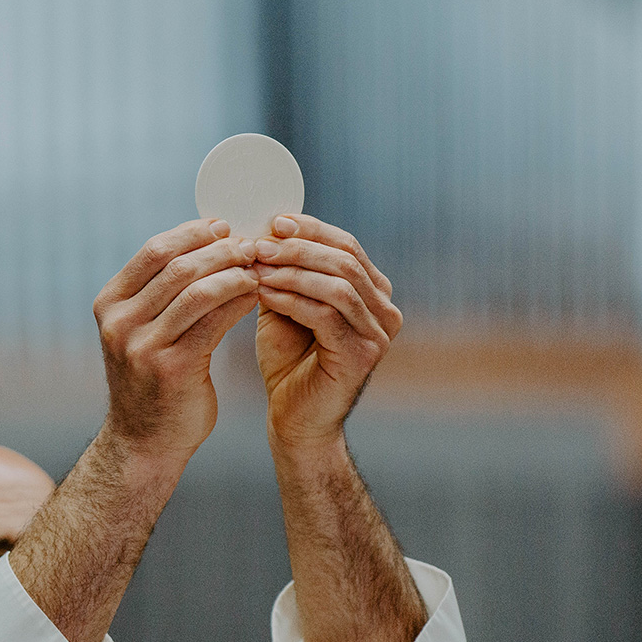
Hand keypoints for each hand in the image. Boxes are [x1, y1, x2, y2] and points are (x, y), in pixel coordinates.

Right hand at [93, 218, 258, 463]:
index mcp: (109, 304)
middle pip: (178, 265)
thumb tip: (205, 243)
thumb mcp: (140, 331)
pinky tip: (256, 294)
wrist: (144, 442)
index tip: (223, 226)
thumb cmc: (151, 381)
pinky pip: (214, 321)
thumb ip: (159, 293)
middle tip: (250, 244)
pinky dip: (239, 301)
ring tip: (258, 267)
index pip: (154, 250)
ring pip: (198, 290)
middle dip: (219, 249)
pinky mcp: (173, 368)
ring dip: (234, 272)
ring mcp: (143, 346)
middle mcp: (120, 322)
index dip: (193, 233)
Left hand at [253, 214, 401, 449]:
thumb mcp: (285, 306)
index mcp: (373, 293)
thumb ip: (285, 272)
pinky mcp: (362, 356)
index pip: (346, 245)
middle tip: (259, 244)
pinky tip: (264, 293)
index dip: (310, 229)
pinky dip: (292, 299)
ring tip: (256, 266)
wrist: (294, 420)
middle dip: (298, 247)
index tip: (273, 221)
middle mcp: (385, 311)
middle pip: (344, 260)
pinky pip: (326, 315)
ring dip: (292, 271)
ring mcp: (378, 334)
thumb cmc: (289, 363)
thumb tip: (266, 229)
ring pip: (338, 284)